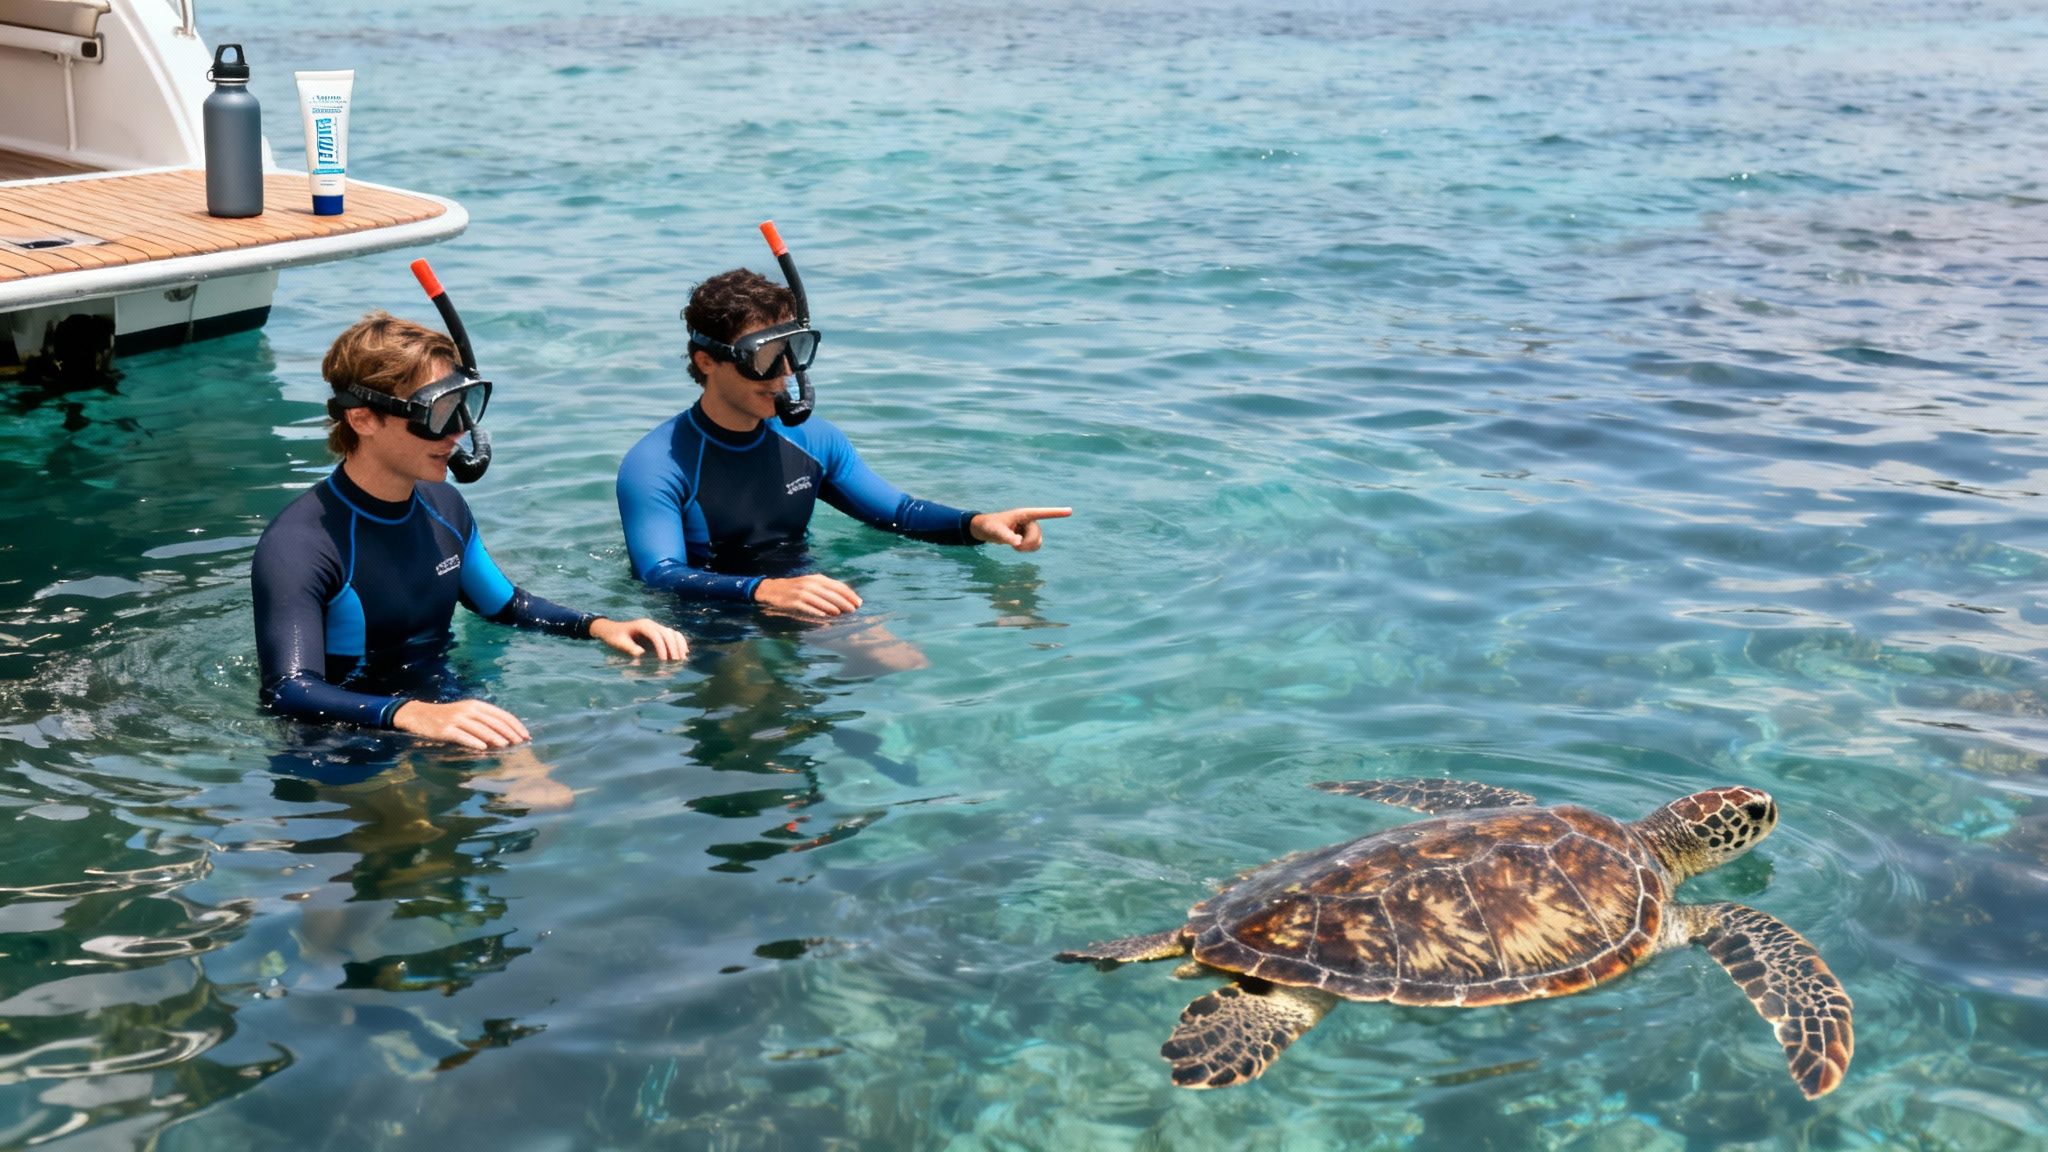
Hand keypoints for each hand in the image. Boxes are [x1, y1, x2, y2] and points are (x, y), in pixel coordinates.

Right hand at [392, 698, 530, 750]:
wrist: (420, 715)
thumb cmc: (448, 716)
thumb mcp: (467, 714)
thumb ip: (484, 722)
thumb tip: (504, 736)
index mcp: (476, 705)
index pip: (501, 715)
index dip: (515, 725)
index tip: (525, 735)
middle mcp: (468, 710)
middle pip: (493, 722)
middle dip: (509, 733)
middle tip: (520, 743)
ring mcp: (456, 719)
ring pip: (480, 729)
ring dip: (495, 737)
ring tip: (506, 745)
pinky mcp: (446, 729)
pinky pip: (462, 736)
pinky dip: (474, 742)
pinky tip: (483, 748)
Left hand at [589, 617, 689, 660]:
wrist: (611, 629)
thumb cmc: (614, 637)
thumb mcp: (618, 643)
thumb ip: (629, 648)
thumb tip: (641, 653)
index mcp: (642, 625)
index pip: (656, 635)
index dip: (662, 647)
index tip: (664, 660)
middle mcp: (652, 624)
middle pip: (667, 633)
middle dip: (674, 647)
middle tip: (677, 662)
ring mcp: (656, 627)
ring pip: (673, 633)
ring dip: (679, 644)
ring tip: (683, 658)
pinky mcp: (658, 632)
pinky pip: (673, 634)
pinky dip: (680, 642)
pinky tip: (684, 651)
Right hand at [753, 573, 862, 616]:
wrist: (772, 590)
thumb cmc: (796, 588)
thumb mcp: (812, 584)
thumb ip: (827, 590)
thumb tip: (845, 601)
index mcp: (817, 578)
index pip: (838, 586)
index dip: (850, 594)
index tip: (859, 603)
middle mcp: (810, 583)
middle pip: (831, 593)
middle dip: (844, 602)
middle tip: (853, 610)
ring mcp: (801, 592)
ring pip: (821, 600)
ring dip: (832, 607)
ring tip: (842, 614)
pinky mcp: (793, 601)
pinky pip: (807, 607)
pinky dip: (816, 611)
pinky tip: (824, 616)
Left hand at [970, 507, 1072, 551]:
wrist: (987, 530)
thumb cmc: (990, 526)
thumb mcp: (995, 531)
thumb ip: (1006, 537)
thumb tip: (1017, 543)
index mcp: (1023, 514)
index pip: (1042, 513)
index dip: (1056, 513)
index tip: (1070, 511)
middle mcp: (1030, 521)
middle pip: (1037, 535)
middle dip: (1027, 544)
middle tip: (1013, 546)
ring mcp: (1031, 529)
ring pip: (1038, 542)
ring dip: (1027, 548)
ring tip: (1014, 546)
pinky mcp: (1029, 536)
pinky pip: (1035, 546)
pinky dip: (1027, 550)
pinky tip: (1017, 546)